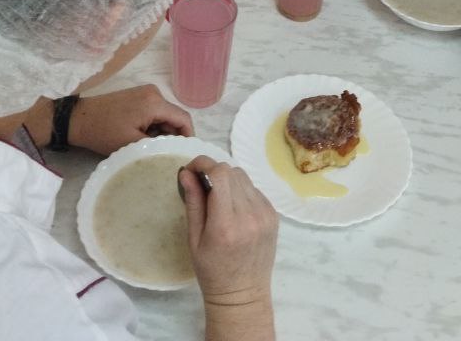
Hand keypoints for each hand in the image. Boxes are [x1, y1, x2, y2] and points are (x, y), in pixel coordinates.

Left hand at [68, 85, 193, 154]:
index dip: (187, 137)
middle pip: (174, 117)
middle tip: (163, 155)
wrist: (79, 119)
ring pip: (164, 116)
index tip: (182, 155)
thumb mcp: (132, 144)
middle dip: (171, 136)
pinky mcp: (138, 96)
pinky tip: (141, 138)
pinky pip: (154, 112)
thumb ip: (157, 147)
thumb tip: (174, 153)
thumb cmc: (105, 132)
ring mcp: (146, 92)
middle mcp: (154, 93)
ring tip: (149, 148)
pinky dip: (152, 126)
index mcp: (155, 102)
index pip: (183, 119)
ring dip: (160, 132)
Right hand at [179, 156, 277, 309]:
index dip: (203, 164)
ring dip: (228, 180)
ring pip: (244, 177)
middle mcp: (249, 215)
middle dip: (213, 172)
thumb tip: (186, 172)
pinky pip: (254, 189)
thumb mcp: (194, 239)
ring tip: (218, 198)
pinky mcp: (273, 215)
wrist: (243, 295)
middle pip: (231, 172)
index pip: (219, 174)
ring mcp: (265, 214)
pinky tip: (234, 208)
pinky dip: (241, 191)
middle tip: (201, 185)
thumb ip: (193, 202)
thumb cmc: (212, 271)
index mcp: (226, 224)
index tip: (191, 169)